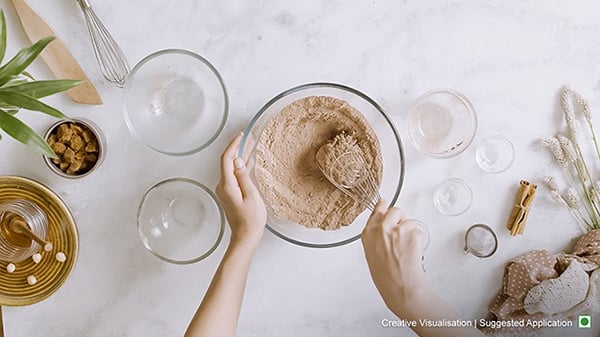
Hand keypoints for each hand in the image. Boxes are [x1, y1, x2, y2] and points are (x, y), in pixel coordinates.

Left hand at [216, 133, 266, 249]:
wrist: (245, 237)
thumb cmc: (251, 220)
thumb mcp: (251, 196)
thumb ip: (244, 177)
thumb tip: (238, 161)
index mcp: (227, 185)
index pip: (227, 159)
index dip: (234, 145)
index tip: (242, 135)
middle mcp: (224, 186)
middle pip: (229, 161)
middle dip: (239, 147)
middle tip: (250, 136)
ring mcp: (227, 190)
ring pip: (233, 167)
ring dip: (242, 156)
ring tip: (252, 144)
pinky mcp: (231, 193)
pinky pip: (235, 175)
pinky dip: (243, 166)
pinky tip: (250, 161)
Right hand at [361, 200, 428, 314]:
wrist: (400, 287)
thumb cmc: (386, 276)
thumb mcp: (372, 253)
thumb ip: (376, 235)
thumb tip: (383, 224)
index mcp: (368, 233)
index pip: (377, 210)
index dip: (384, 209)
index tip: (385, 204)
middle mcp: (381, 228)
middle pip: (395, 211)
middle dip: (401, 221)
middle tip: (403, 238)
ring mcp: (397, 229)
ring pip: (409, 221)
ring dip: (411, 233)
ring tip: (407, 251)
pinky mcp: (412, 233)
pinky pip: (419, 231)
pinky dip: (419, 241)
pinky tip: (413, 253)